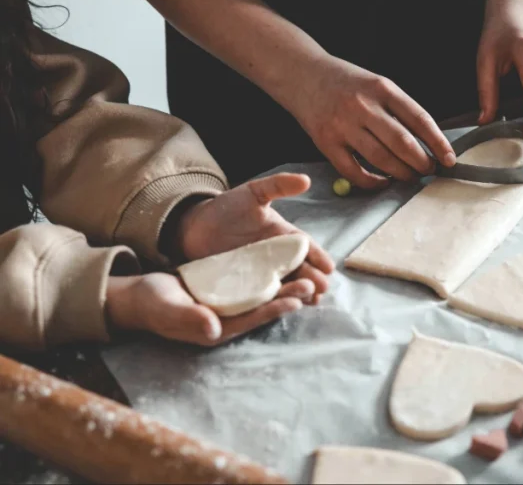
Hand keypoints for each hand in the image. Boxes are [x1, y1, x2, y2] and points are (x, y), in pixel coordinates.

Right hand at [106, 273, 311, 346]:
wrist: (136, 296)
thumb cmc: (149, 303)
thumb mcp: (167, 308)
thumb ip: (189, 318)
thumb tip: (213, 330)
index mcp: (215, 329)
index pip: (251, 319)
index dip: (273, 310)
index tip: (296, 300)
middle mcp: (226, 321)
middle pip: (262, 309)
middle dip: (287, 298)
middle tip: (311, 285)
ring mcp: (226, 308)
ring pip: (261, 298)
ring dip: (282, 288)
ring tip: (306, 277)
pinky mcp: (224, 294)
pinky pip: (251, 287)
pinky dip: (267, 279)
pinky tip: (283, 268)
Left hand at [177, 173, 334, 297]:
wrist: (193, 227)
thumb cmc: (226, 208)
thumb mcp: (253, 193)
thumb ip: (278, 186)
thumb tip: (306, 180)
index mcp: (284, 237)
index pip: (306, 248)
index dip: (318, 257)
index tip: (329, 268)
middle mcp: (277, 258)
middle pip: (300, 270)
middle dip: (313, 279)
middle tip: (321, 288)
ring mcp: (262, 274)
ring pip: (285, 285)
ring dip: (299, 293)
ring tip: (309, 301)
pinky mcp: (245, 287)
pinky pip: (262, 295)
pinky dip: (274, 302)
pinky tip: (282, 307)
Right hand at [292, 57, 455, 188]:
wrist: (302, 74)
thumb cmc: (345, 82)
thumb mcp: (376, 83)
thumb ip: (398, 108)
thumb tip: (427, 141)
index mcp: (382, 88)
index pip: (419, 119)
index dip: (438, 142)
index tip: (449, 158)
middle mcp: (363, 106)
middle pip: (402, 142)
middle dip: (421, 162)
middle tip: (429, 170)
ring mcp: (343, 125)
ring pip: (380, 158)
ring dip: (401, 173)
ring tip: (410, 176)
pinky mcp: (325, 142)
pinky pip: (353, 171)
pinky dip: (372, 182)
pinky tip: (382, 182)